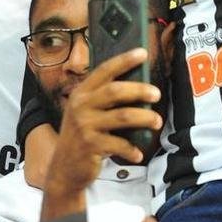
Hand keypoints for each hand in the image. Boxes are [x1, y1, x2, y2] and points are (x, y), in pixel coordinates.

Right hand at [43, 49, 161, 212]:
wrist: (63, 168)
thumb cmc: (82, 136)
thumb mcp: (85, 112)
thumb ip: (102, 99)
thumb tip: (138, 87)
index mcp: (81, 93)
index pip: (104, 70)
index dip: (124, 60)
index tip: (143, 53)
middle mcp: (80, 106)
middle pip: (115, 91)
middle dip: (140, 90)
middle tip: (157, 94)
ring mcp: (84, 126)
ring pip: (123, 116)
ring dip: (144, 118)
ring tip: (157, 121)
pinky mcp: (90, 145)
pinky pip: (119, 144)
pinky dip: (132, 149)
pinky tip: (139, 153)